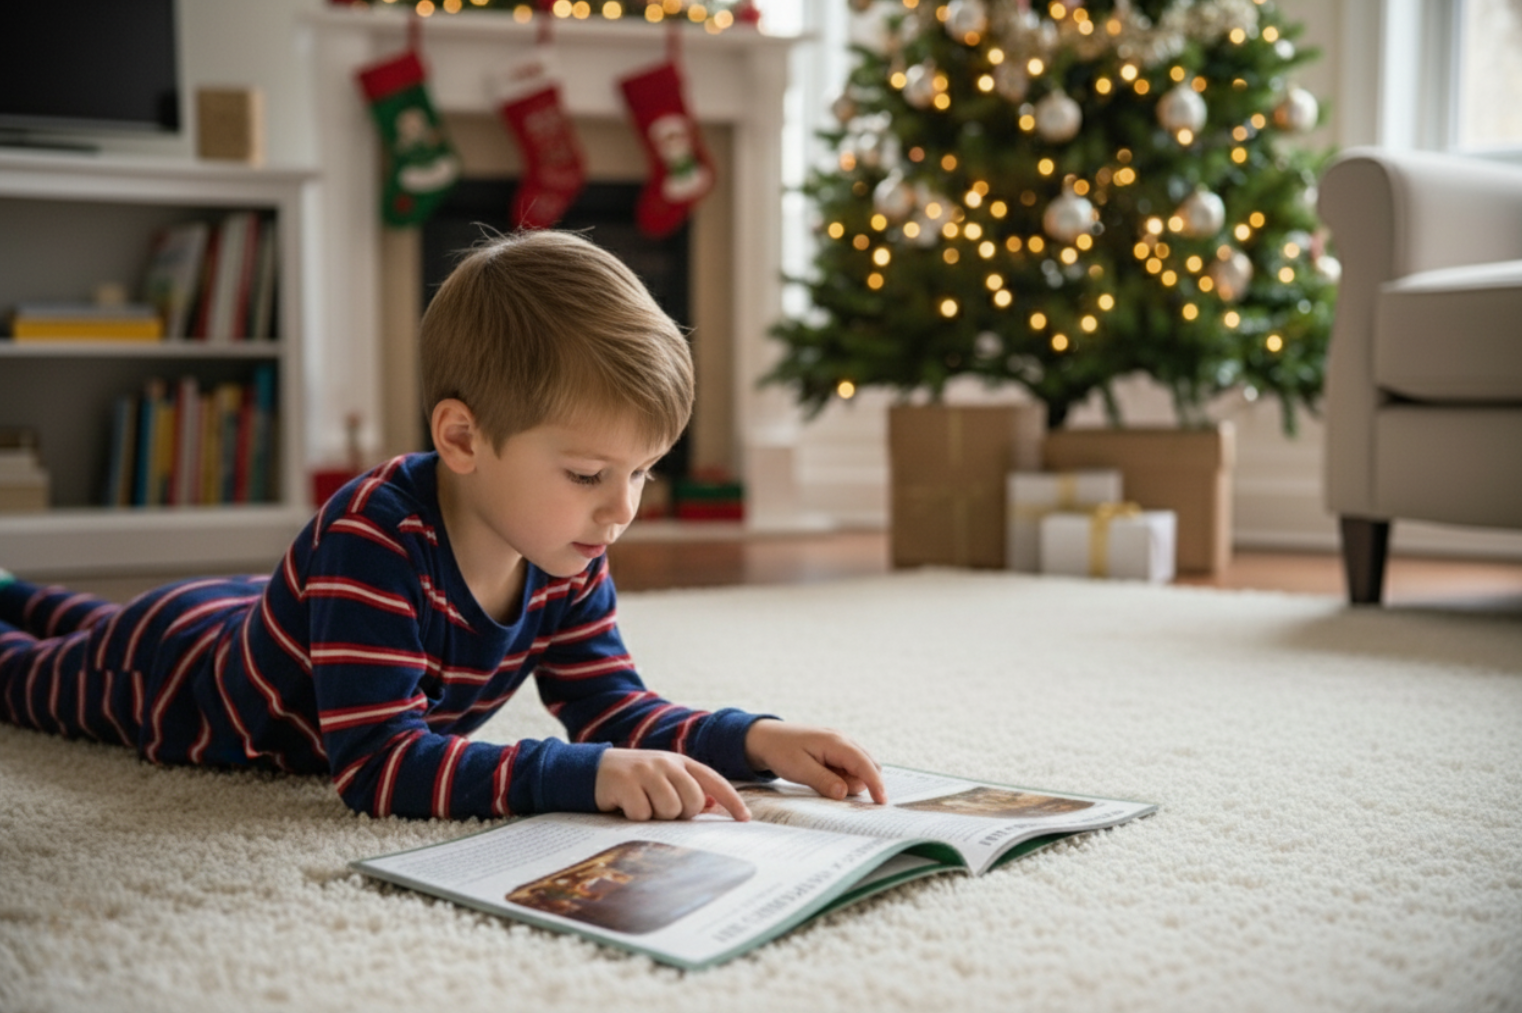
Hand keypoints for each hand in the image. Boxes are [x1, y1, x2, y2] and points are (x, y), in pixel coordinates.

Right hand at [594, 748, 750, 821]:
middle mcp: (666, 762)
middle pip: (692, 801)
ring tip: (642, 804)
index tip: (745, 819)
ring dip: (655, 816)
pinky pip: (643, 815)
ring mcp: (646, 771)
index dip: (731, 800)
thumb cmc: (634, 781)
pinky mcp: (626, 783)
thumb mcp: (662, 778)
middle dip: (680, 814)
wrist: (592, 770)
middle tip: (661, 809)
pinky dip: (634, 817)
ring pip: (669, 810)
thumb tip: (710, 806)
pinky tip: (625, 805)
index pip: (713, 780)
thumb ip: (685, 789)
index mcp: (679, 762)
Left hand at [744, 720, 887, 804]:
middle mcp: (842, 739)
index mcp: (835, 742)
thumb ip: (823, 781)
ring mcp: (840, 742)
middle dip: (863, 783)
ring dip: (851, 780)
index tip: (881, 802)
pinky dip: (844, 776)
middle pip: (869, 764)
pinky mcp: (835, 749)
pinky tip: (824, 777)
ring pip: (860, 766)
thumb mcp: (799, 769)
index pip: (864, 764)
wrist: (765, 737)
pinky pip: (850, 765)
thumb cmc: (781, 751)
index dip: (875, 784)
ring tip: (820, 780)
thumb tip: (845, 793)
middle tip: (835, 792)